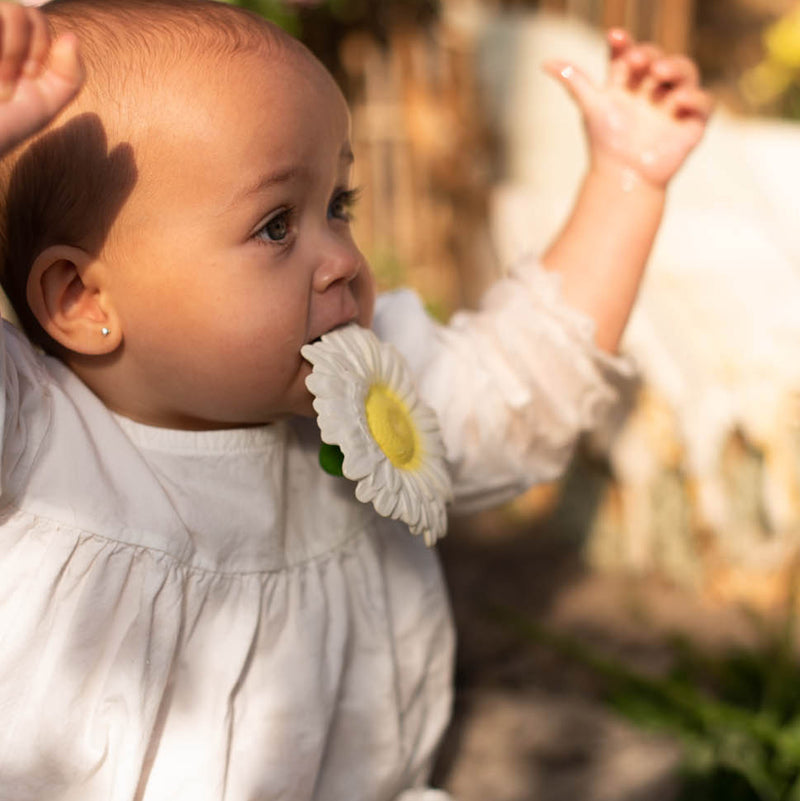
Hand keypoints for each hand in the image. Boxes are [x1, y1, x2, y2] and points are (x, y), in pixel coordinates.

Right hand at [0, 2, 82, 156]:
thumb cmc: (11, 120)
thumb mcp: (49, 101)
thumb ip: (69, 73)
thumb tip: (72, 37)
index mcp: (19, 42)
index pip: (36, 20)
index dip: (40, 48)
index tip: (30, 77)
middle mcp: (0, 32)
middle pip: (21, 12)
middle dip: (22, 52)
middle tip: (12, 82)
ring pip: (10, 12)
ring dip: (11, 53)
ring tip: (2, 82)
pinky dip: (0, 53)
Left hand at [544, 30, 712, 187]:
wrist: (622, 177)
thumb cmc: (607, 142)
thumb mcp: (591, 106)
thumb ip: (574, 81)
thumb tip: (545, 62)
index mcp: (629, 82)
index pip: (630, 54)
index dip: (624, 44)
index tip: (614, 38)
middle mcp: (653, 88)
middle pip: (659, 59)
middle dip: (650, 55)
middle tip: (636, 59)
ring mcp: (675, 103)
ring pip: (685, 73)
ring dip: (675, 67)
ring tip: (659, 74)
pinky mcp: (692, 121)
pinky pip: (704, 103)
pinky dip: (695, 98)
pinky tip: (678, 100)